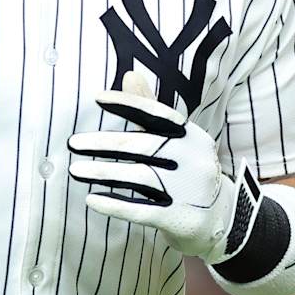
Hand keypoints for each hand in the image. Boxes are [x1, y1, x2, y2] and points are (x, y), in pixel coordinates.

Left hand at [67, 69, 244, 263]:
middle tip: (73, 143)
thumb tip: (129, 75)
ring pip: (139, 177)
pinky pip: (140, 210)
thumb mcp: (177, 140)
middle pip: (143, 146)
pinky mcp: (179, 218)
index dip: (128, 105)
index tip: (98, 98)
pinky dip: (114, 204)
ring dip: (103, 172)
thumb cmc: (188, 172)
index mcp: (193, 137)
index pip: (158, 114)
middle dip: (104, 143)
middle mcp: (193, 160)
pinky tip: (91, 199)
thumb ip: (151, 110)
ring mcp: (188, 190)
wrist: (221, 219)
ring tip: (75, 170)